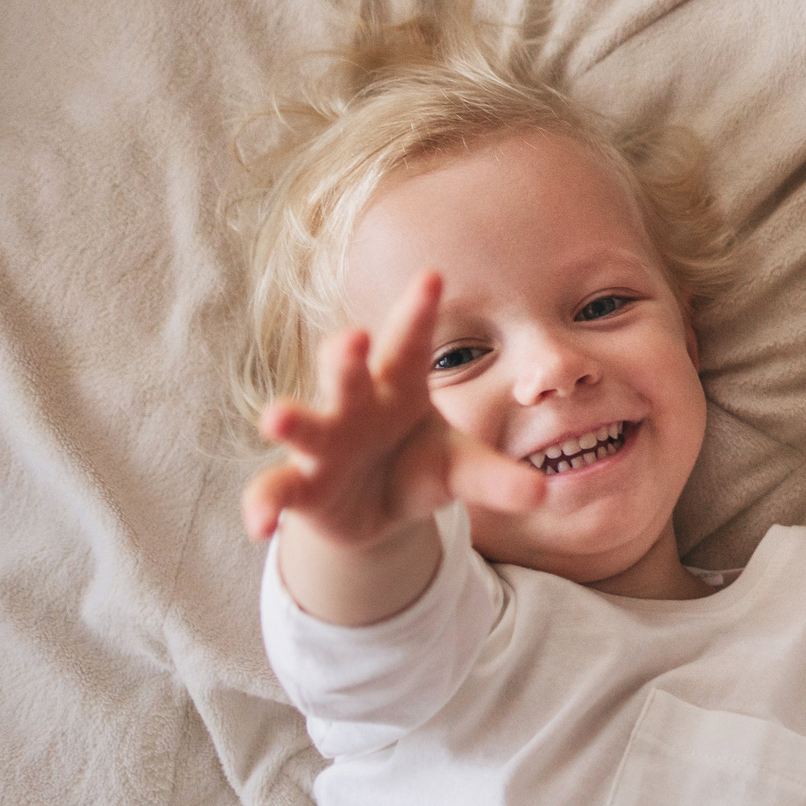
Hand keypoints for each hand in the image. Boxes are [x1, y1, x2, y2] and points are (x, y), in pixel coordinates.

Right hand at [242, 270, 541, 553]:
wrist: (378, 510)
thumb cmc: (421, 465)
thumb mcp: (462, 469)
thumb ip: (497, 478)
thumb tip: (545, 492)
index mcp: (400, 387)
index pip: (412, 344)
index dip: (419, 312)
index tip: (433, 277)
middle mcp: (355, 407)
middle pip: (349, 373)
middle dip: (347, 356)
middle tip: (353, 337)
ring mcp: (322, 446)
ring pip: (304, 425)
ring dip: (290, 419)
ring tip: (275, 416)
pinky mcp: (301, 488)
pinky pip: (275, 492)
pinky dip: (263, 507)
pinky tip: (260, 528)